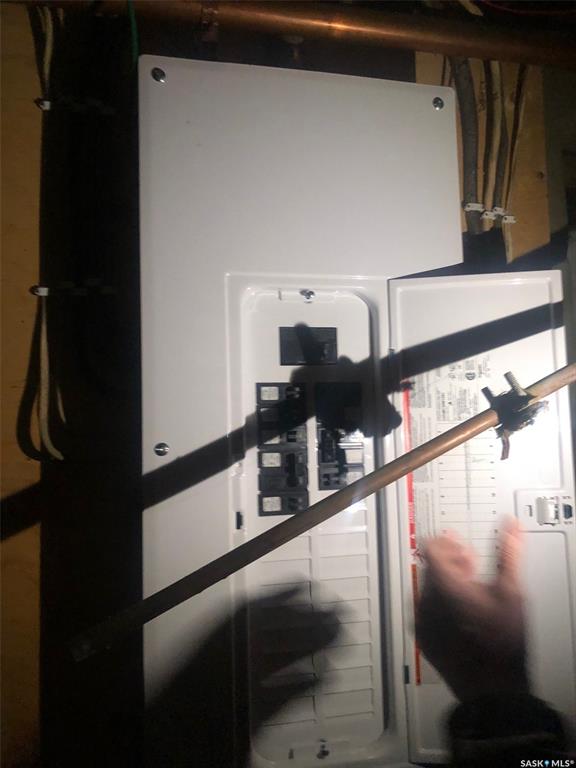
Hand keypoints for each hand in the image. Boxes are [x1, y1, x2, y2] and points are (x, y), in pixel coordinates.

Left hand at [416, 518, 527, 701]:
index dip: (448, 544)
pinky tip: (463, 616)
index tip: (465, 551)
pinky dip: (440, 606)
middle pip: (428, 566)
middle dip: (451, 563)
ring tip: (471, 595)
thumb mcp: (511, 591)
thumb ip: (508, 553)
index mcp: (443, 584)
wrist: (494, 688)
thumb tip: (510, 526)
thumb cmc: (502, 643)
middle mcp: (425, 600)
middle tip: (473, 570)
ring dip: (446, 584)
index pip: (429, 546)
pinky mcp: (423, 638)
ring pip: (426, 588)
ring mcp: (421, 621)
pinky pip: (424, 610)